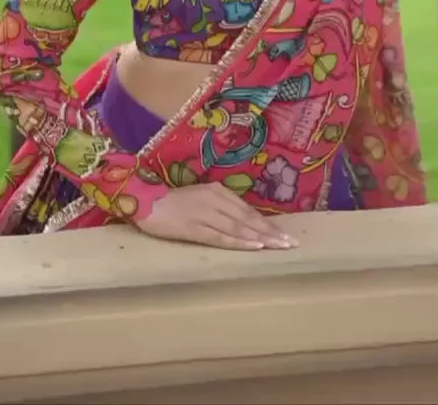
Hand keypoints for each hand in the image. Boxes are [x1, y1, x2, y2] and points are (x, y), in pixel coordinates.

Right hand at [134, 183, 296, 250]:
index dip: (267, 223)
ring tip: (279, 246)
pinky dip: (240, 242)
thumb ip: (220, 207)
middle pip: (248, 219)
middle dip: (271, 232)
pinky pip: (221, 236)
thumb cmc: (173, 203)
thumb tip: (242, 222)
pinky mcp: (194, 228)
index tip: (284, 234)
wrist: (147, 202)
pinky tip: (254, 246)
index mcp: (218, 191)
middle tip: (291, 243)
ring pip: (239, 227)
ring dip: (261, 238)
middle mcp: (215, 200)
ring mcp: (205, 214)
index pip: (248, 211)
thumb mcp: (201, 198)